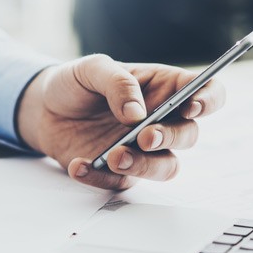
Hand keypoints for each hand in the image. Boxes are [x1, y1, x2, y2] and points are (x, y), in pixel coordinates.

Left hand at [16, 54, 225, 189]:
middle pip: (189, 135)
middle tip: (144, 136)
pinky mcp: (120, 171)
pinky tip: (79, 165)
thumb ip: (118, 83)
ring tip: (113, 156)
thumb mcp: (92, 69)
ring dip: (145, 166)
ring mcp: (143, 149)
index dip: (208, 100)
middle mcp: (161, 121)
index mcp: (164, 88)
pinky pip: (122, 183)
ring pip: (166, 167)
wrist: (44, 109)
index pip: (205, 92)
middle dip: (172, 137)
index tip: (191, 106)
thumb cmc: (76, 83)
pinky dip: (100, 177)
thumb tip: (136, 113)